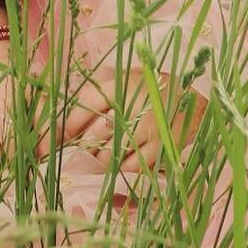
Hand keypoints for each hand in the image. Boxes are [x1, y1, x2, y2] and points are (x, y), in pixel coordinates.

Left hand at [48, 66, 203, 167]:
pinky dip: (122, 166)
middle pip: (94, 135)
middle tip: (85, 145)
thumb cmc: (150, 87)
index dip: (67, 124)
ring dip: (102, 158)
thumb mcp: (123, 79)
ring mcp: (148, 131)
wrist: (193, 98)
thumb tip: (64, 114)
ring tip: (105, 152)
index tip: (55, 137)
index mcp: (121, 84)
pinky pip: (130, 168)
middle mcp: (134, 106)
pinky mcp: (160, 149)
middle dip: (85, 144)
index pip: (85, 104)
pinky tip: (124, 158)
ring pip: (110, 156)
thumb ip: (96, 94)